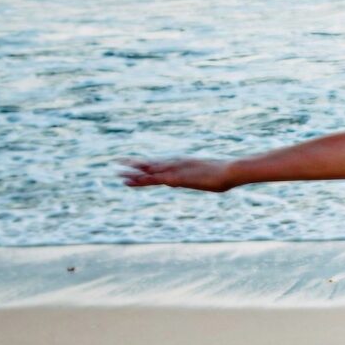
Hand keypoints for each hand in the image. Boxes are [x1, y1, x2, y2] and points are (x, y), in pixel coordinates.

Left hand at [122, 157, 236, 192]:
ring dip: (131, 172)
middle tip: (118, 161)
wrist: (229, 170)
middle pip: (151, 164)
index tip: (137, 164)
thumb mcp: (213, 177)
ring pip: (147, 171)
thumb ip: (206, 178)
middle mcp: (175, 164)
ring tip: (116, 172)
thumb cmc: (227, 174)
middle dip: (135, 164)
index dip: (148, 164)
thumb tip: (216, 180)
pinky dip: (138, 181)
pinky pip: (151, 180)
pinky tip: (127, 182)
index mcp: (183, 163)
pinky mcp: (173, 178)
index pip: (161, 163)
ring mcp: (173, 170)